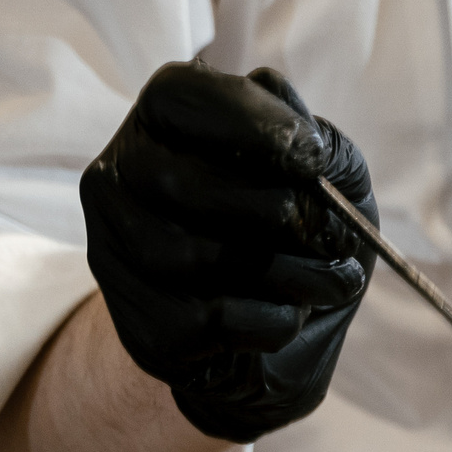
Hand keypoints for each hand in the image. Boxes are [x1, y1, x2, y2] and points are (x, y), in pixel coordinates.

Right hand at [80, 62, 376, 443]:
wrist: (273, 354)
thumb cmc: (299, 246)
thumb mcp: (332, 184)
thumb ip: (322, 143)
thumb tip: (296, 123)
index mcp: (160, 126)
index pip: (177, 97)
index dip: (251, 123)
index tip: (312, 159)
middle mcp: (119, 181)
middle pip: (183, 184)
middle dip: (281, 213)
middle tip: (334, 238)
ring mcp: (118, 258)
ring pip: (199, 257)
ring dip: (292, 275)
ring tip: (330, 283)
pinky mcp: (146, 329)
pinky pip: (214, 320)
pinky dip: (275, 321)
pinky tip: (293, 317)